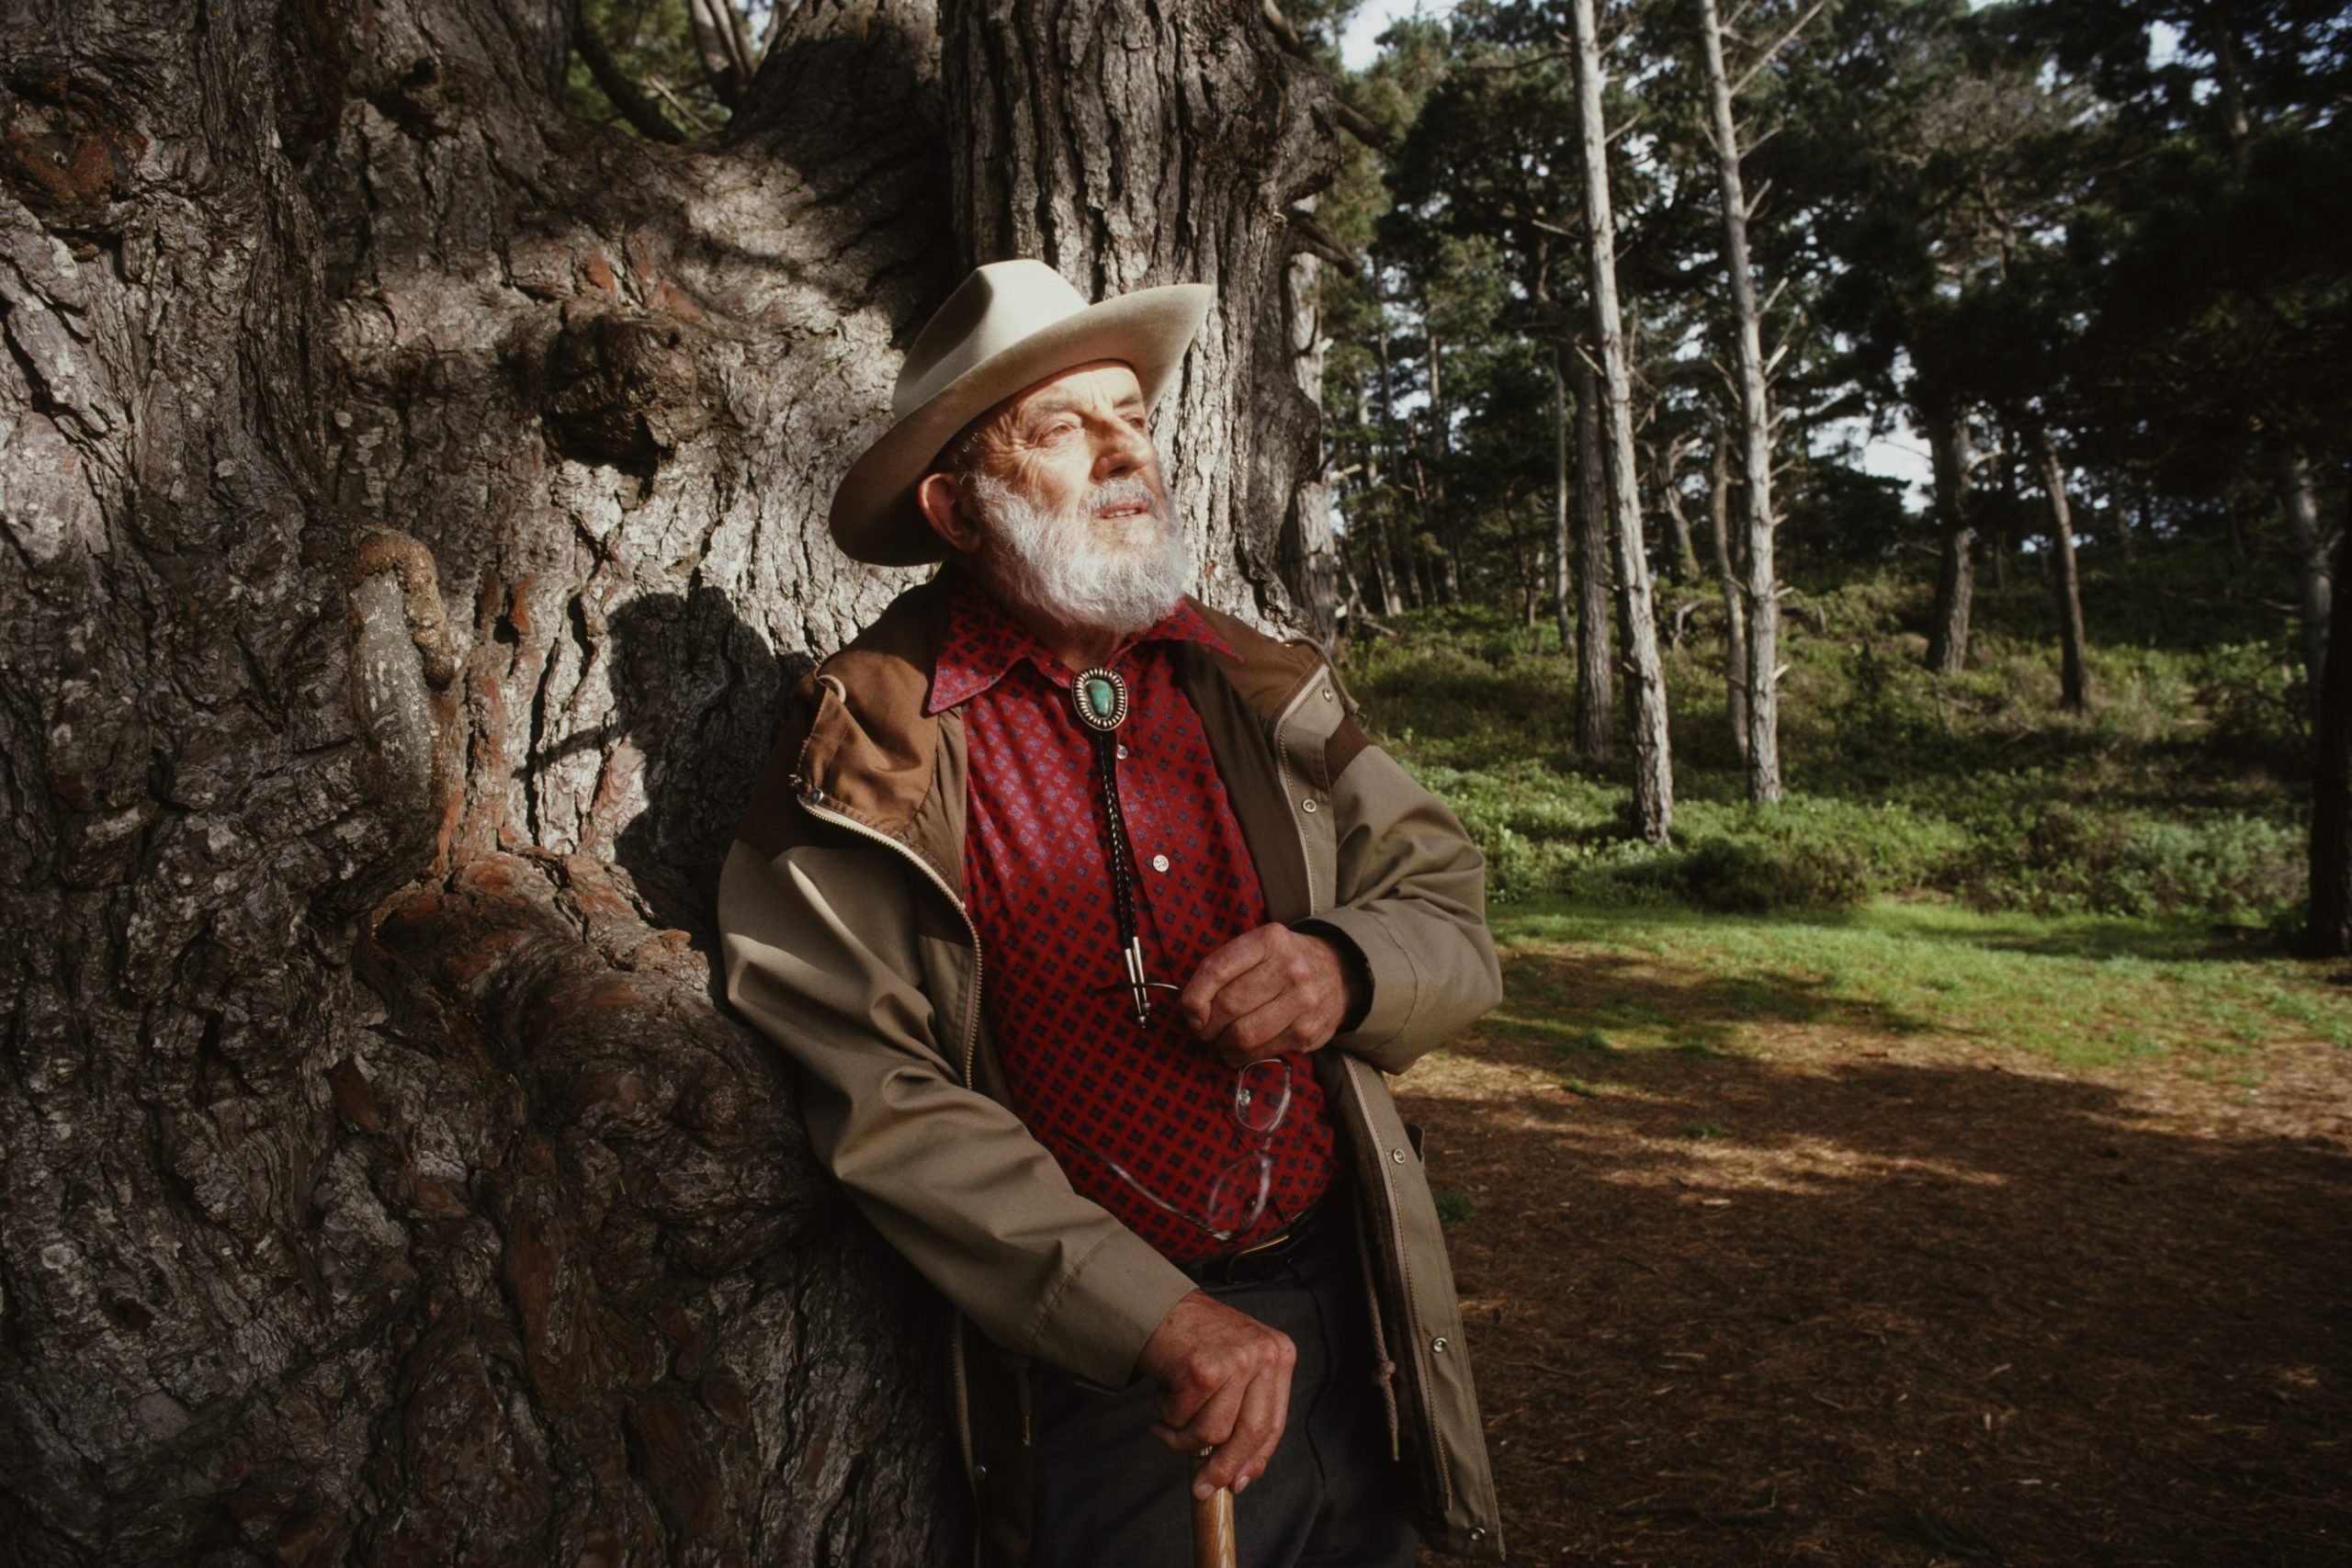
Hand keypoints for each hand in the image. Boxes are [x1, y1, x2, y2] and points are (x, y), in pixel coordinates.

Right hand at [1134, 1290, 1296, 1497]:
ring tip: (1168, 1411)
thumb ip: (1244, 1408)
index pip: (1275, 1423)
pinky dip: (1166, 1414)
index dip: (1255, 1459)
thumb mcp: (1236, 1364)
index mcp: (1279, 1354)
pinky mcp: (1203, 1369)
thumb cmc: (1192, 1336)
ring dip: (1182, 1433)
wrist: (1154, 1304)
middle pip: (1250, 1434)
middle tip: (1201, 1485)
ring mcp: (1235, 1361)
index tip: (1239, 1483)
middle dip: (1222, 1467)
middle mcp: (1264, 1355)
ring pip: (1212, 1432)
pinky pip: (1182, 1419)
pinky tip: (1162, 1391)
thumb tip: (1240, 1472)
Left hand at [1179, 924, 1358, 1065]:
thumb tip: (1191, 1009)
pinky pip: (1260, 1052)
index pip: (1216, 970)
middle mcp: (1289, 969)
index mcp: (1268, 941)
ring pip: (1243, 1035)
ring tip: (1220, 1037)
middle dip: (1205, 1024)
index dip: (1193, 996)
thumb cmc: (1285, 961)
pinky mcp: (1306, 1032)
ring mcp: (1301, 1002)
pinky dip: (1239, 1055)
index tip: (1189, 1010)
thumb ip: (1223, 969)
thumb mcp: (1258, 947)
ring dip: (1221, 1043)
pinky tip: (1239, 1047)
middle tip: (1202, 1026)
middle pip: (1228, 1006)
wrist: (1340, 973)